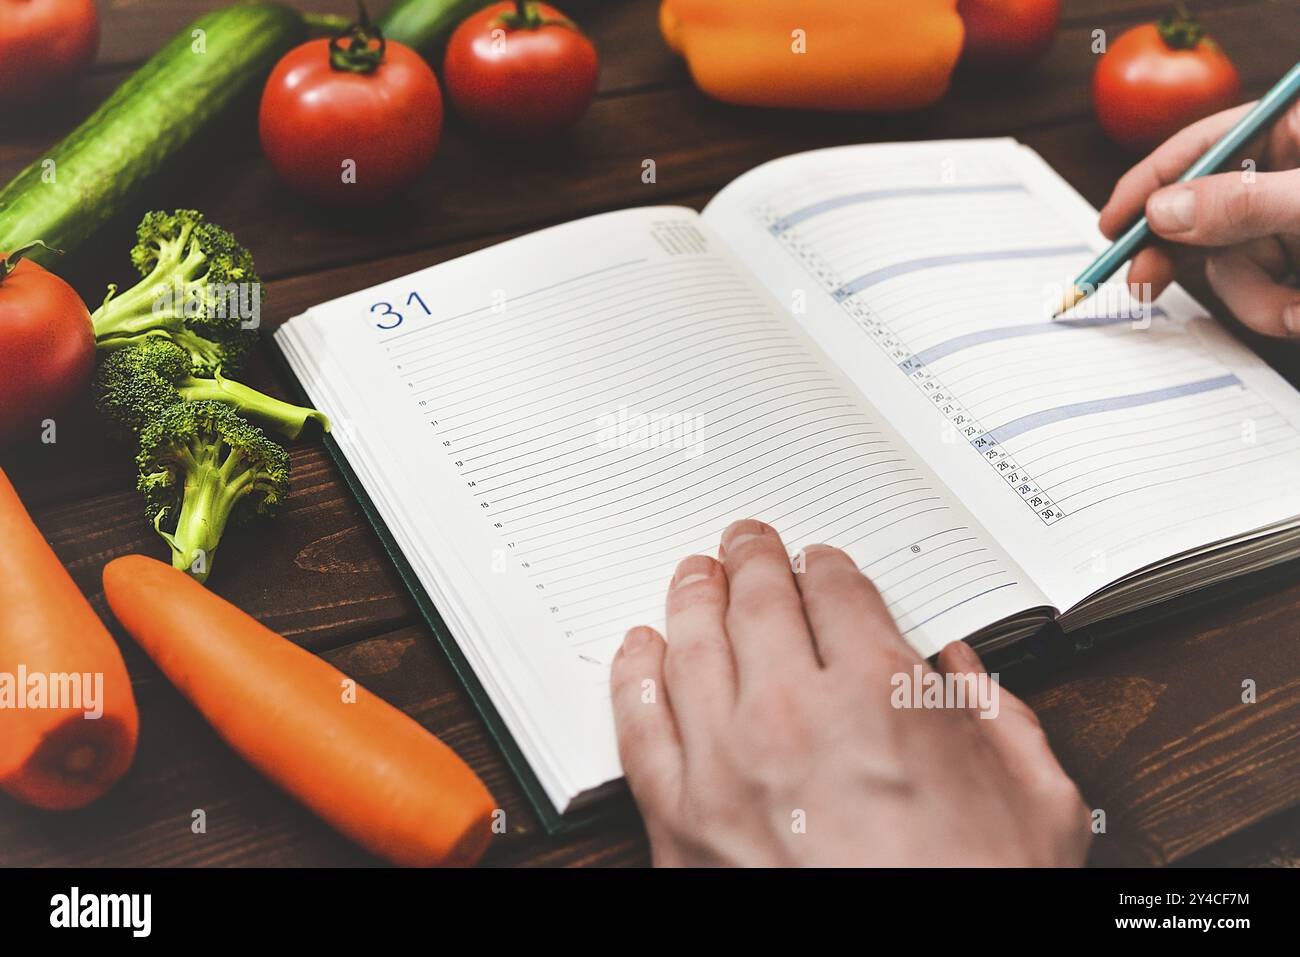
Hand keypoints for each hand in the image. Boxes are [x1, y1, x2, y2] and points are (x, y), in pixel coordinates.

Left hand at [609, 519, 1091, 866]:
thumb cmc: (973, 896)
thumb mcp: (1037, 805)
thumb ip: (1003, 721)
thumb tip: (966, 673)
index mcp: (882, 697)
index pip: (839, 594)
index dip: (828, 568)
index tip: (821, 563)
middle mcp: (794, 715)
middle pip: (758, 603)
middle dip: (754, 560)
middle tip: (746, 541)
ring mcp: (727, 765)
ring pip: (693, 648)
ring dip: (693, 599)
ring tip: (695, 575)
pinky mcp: (680, 821)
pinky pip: (641, 728)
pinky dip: (634, 678)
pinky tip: (638, 651)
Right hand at [1098, 100, 1299, 336]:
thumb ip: (1241, 203)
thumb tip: (1161, 212)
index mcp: (1289, 132)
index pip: (1203, 146)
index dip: (1150, 183)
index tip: (1112, 224)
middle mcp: (1281, 177)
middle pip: (1199, 212)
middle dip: (1179, 256)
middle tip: (1142, 284)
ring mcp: (1287, 225)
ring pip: (1229, 264)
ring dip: (1253, 297)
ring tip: (1294, 310)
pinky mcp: (1293, 266)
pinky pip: (1256, 293)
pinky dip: (1273, 310)